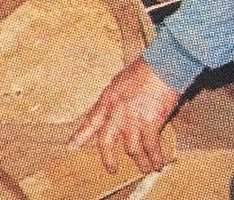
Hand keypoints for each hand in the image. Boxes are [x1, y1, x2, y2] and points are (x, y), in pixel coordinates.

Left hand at [69, 58, 180, 173]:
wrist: (163, 64)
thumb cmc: (146, 68)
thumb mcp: (121, 81)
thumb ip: (117, 99)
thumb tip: (119, 113)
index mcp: (108, 98)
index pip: (90, 120)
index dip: (80, 136)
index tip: (71, 147)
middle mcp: (117, 111)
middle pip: (105, 142)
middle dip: (108, 159)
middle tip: (111, 169)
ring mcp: (133, 119)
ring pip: (132, 150)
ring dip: (140, 162)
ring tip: (144, 168)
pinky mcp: (150, 123)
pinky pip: (151, 148)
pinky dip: (155, 158)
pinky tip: (158, 163)